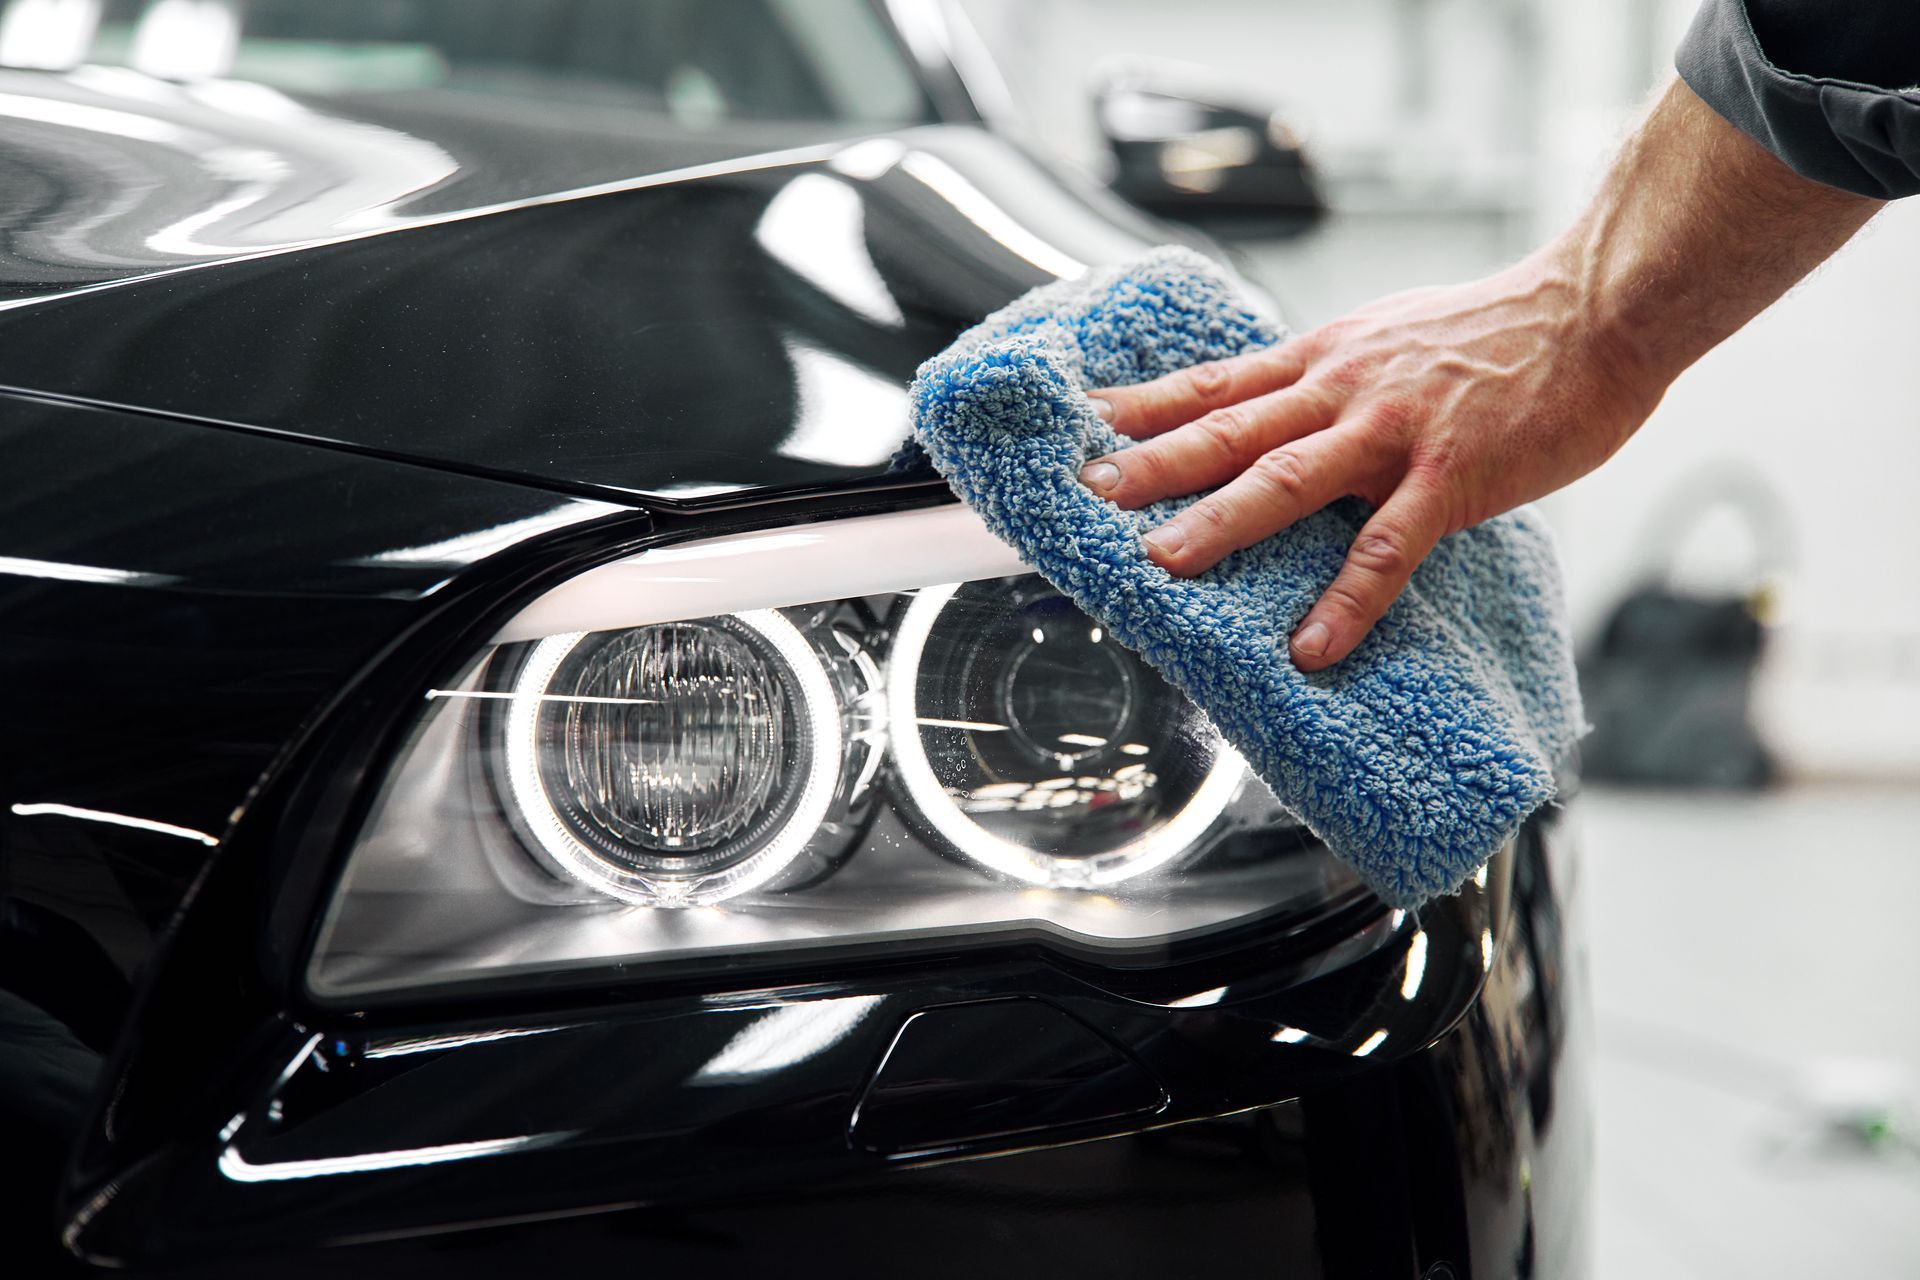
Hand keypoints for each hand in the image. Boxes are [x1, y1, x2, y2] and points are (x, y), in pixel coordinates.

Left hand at [1077, 250, 1663, 670]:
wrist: (1597, 308)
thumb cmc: (1501, 330)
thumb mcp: (1391, 335)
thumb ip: (1332, 377)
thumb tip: (1281, 408)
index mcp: (1326, 357)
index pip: (1216, 381)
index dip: (1146, 404)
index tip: (1084, 424)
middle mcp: (1344, 387)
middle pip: (1231, 426)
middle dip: (1154, 462)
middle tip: (1089, 491)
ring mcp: (1394, 432)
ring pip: (1289, 479)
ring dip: (1221, 522)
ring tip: (1162, 564)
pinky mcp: (1452, 476)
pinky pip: (1389, 548)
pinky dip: (1347, 599)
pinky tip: (1313, 646)